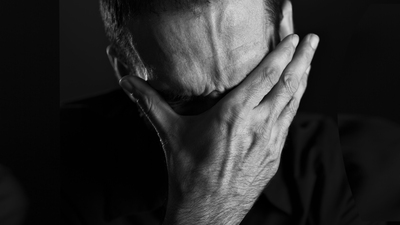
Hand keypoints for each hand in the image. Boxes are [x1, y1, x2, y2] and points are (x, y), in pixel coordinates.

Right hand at [120, 33, 318, 224]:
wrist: (206, 212)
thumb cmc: (187, 174)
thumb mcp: (170, 133)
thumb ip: (150, 102)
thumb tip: (127, 82)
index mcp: (234, 116)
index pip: (266, 77)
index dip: (282, 53)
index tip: (293, 37)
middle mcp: (258, 126)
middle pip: (289, 85)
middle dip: (303, 59)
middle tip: (314, 40)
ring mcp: (270, 143)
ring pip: (294, 103)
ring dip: (304, 79)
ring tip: (309, 61)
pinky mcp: (274, 157)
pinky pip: (289, 123)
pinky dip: (295, 104)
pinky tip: (295, 98)